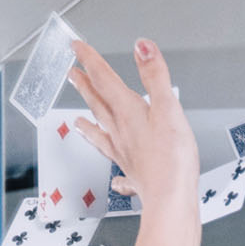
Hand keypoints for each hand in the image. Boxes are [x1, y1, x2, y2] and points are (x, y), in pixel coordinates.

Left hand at [66, 39, 198, 217]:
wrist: (170, 199)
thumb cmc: (172, 158)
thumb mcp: (169, 108)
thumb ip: (155, 76)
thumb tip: (141, 46)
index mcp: (128, 112)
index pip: (104, 79)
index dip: (90, 60)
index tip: (77, 47)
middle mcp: (121, 132)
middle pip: (97, 104)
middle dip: (85, 87)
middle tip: (72, 75)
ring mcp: (124, 154)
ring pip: (101, 133)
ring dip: (89, 124)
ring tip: (77, 121)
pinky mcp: (134, 174)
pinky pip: (119, 170)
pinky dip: (117, 173)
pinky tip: (116, 180)